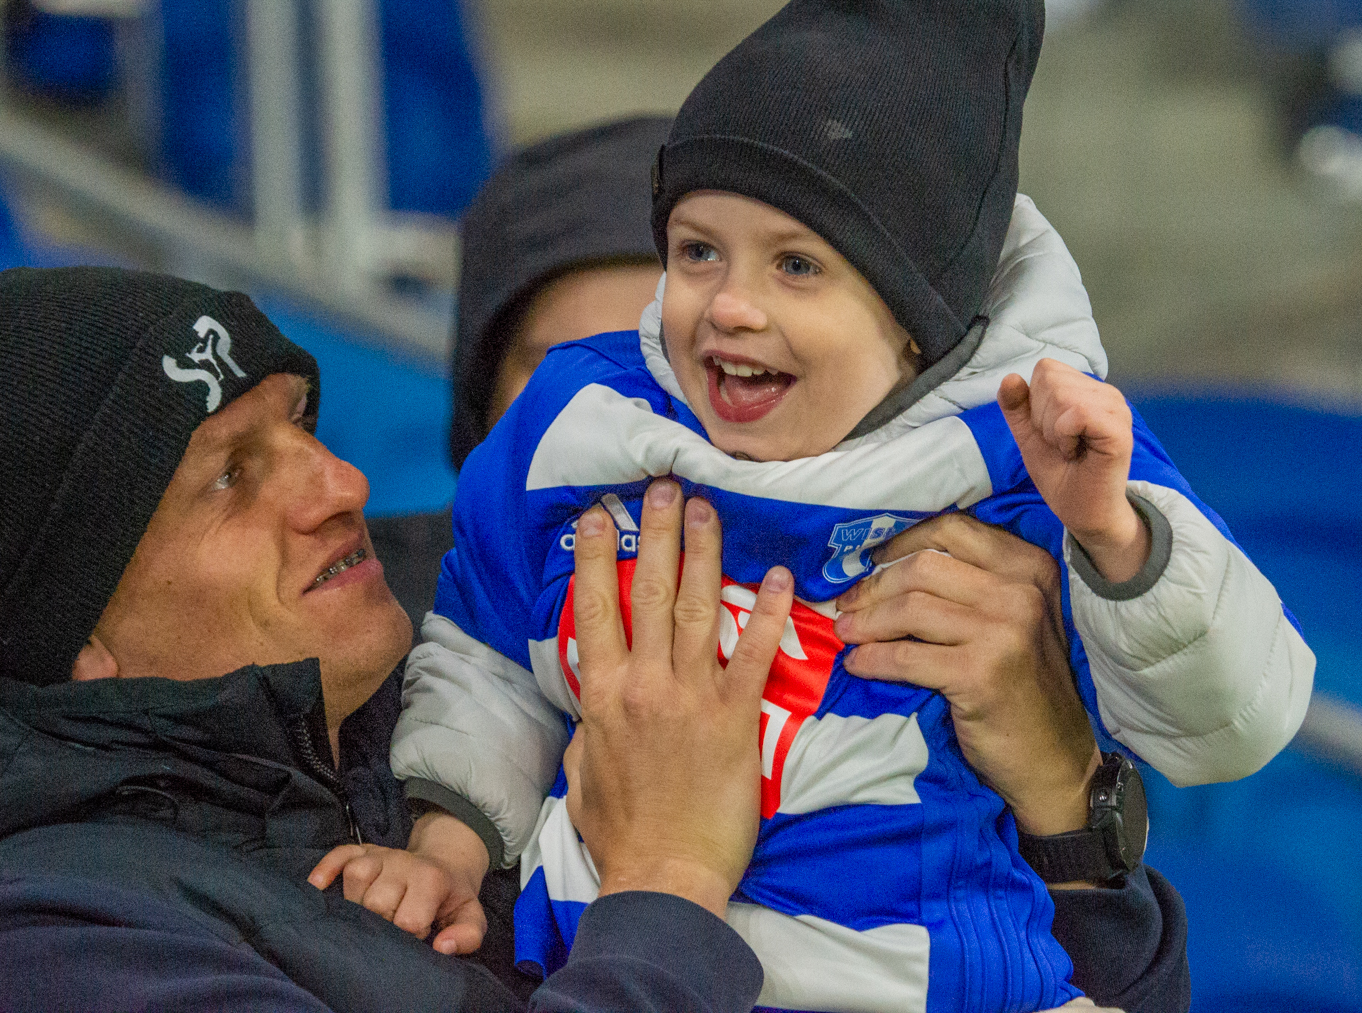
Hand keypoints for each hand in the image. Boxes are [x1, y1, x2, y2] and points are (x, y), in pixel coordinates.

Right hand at [308, 811, 487, 954]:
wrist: (444, 863)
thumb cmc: (451, 897)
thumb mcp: (471, 915)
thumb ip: (467, 934)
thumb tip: (442, 947)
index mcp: (431, 878)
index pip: (408, 919)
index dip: (411, 935)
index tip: (418, 934)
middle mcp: (403, 862)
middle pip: (376, 901)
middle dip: (382, 922)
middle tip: (393, 924)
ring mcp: (381, 855)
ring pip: (355, 875)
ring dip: (355, 901)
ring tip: (367, 914)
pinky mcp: (364, 850)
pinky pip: (340, 853)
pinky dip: (327, 868)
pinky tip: (318, 885)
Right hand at [564, 477, 793, 918]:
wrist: (664, 877)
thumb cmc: (620, 833)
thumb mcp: (582, 772)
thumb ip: (590, 727)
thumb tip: (595, 702)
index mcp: (602, 695)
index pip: (596, 607)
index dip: (596, 555)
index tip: (599, 513)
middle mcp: (644, 684)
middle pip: (651, 591)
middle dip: (657, 532)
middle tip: (665, 485)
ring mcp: (692, 698)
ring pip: (701, 608)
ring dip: (706, 552)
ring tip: (709, 508)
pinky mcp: (737, 719)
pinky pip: (756, 654)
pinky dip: (769, 613)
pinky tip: (779, 575)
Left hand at [834, 513, 1100, 854]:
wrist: (1055, 760)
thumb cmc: (1024, 687)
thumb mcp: (1014, 619)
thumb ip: (972, 583)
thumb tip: (889, 560)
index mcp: (1030, 567)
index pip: (951, 529)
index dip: (900, 542)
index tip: (868, 562)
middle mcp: (1022, 591)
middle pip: (923, 566)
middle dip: (874, 585)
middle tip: (846, 605)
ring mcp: (1005, 631)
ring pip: (909, 608)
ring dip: (866, 621)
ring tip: (845, 633)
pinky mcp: (980, 674)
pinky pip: (905, 656)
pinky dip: (872, 659)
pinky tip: (858, 665)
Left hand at [999, 359, 1147, 581]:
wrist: (1083, 513)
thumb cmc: (1062, 475)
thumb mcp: (1029, 436)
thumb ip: (1017, 406)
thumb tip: (1009, 377)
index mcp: (1086, 390)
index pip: (1046, 368)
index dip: (1036, 402)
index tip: (1051, 433)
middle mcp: (1105, 393)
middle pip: (1050, 378)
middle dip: (1042, 416)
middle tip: (1061, 443)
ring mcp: (1116, 408)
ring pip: (1061, 393)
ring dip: (1054, 429)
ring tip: (1070, 449)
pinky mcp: (1118, 429)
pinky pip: (1077, 413)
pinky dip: (1064, 436)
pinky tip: (1076, 452)